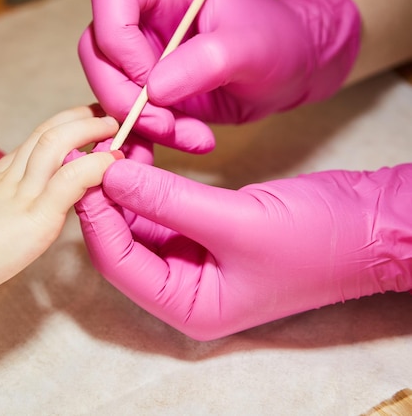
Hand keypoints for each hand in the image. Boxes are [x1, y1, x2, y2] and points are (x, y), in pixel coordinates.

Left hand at [73, 156, 411, 340]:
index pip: (119, 264)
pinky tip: (139, 156)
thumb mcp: (236, 220)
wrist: (371, 227)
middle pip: (123, 244)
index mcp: (188, 307)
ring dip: (125, 188)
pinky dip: (149, 184)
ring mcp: (194, 262)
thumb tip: (111, 175)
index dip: (96, 218)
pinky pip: (162, 211)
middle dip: (106, 200)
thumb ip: (168, 200)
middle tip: (92, 153)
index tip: (81, 171)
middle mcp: (184, 289)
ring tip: (114, 145)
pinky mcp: (204, 235)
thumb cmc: (316, 240)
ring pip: (139, 225)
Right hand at [79, 0, 359, 152]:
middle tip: (166, 126)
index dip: (122, 50)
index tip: (154, 87)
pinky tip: (187, 144)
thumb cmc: (277, 40)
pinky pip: (129, 118)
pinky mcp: (148, 92)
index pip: (112, 7)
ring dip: (146, 126)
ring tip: (193, 138)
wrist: (290, 69)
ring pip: (111, 93)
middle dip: (127, 101)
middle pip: (99, 57)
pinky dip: (150, 140)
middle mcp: (143, 22)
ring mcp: (142, 58)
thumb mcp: (250, 46)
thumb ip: (205, 61)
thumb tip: (155, 90)